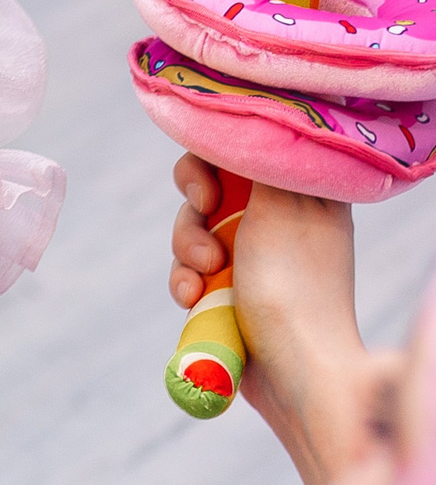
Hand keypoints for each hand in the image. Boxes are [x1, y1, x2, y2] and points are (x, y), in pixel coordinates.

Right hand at [170, 154, 368, 484]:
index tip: (211, 181)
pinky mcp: (228, 291)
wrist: (294, 368)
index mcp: (301, 194)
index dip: (212, 158)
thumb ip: (258, 157)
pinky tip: (192, 300)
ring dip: (184, 249)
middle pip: (207, 187)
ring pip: (190, 229)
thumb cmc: (295, 283)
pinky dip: (183, 282)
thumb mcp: (280, 202)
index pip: (243, 151)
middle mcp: (276, 221)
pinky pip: (187, 271)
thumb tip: (248, 116)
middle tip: (206, 219)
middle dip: (193, 208)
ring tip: (202, 276)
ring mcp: (251, 258)